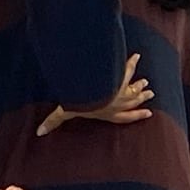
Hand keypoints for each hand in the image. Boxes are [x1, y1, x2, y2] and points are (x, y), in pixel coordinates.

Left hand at [36, 53, 153, 136]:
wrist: (93, 92)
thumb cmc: (83, 105)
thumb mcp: (65, 112)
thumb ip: (53, 121)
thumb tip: (39, 132)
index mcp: (110, 113)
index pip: (125, 117)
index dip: (136, 116)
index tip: (148, 114)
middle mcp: (119, 103)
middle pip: (134, 102)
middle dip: (142, 99)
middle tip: (150, 95)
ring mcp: (123, 89)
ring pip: (134, 87)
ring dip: (140, 85)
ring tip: (147, 83)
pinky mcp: (121, 75)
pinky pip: (128, 68)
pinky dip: (132, 62)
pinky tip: (135, 56)